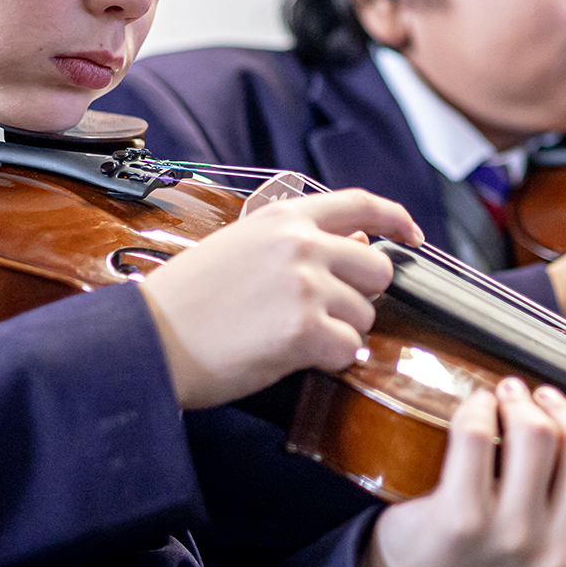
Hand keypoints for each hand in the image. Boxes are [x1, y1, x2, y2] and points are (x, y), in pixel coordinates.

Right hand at [138, 188, 421, 408]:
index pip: (360, 204)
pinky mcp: (304, 330)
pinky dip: (328, 361)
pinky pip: (348, 351)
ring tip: (291, 335)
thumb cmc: (190, 298)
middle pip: (379, 269)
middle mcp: (302, 245)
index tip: (414, 234)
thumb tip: (357, 247)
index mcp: (284, 218)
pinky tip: (292, 355)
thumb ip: (298, 241)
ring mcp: (306, 286)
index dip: (396, 218)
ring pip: (365, 315)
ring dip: (340, 333)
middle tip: (325, 313)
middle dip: (361, 296)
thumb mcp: (242, 246)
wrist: (151, 338)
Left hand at [359, 378, 565, 566]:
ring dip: (521, 399)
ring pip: (537, 431)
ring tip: (508, 396)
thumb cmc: (503, 562)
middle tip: (538, 397)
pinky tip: (477, 408)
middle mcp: (562, 553)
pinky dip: (477, 406)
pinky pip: (478, 433)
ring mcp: (512, 538)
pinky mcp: (461, 519)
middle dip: (561, 404)